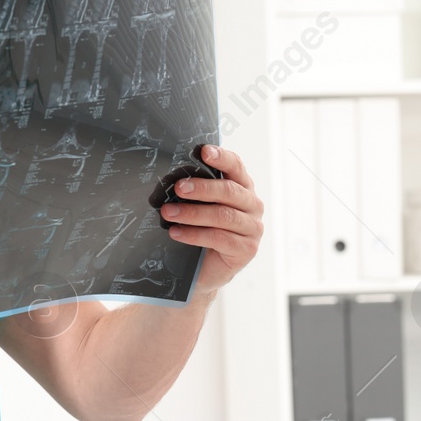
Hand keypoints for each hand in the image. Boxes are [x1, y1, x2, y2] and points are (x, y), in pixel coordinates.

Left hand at [159, 144, 262, 295]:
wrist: (206, 269)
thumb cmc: (202, 229)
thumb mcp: (201, 205)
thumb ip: (196, 190)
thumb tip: (170, 174)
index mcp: (242, 187)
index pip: (236, 166)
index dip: (221, 157)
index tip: (204, 151)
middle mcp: (252, 205)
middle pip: (229, 191)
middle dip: (201, 188)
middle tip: (178, 188)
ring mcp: (252, 228)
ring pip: (222, 215)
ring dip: (192, 213)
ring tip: (167, 213)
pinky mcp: (247, 249)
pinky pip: (219, 238)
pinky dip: (194, 234)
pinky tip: (176, 233)